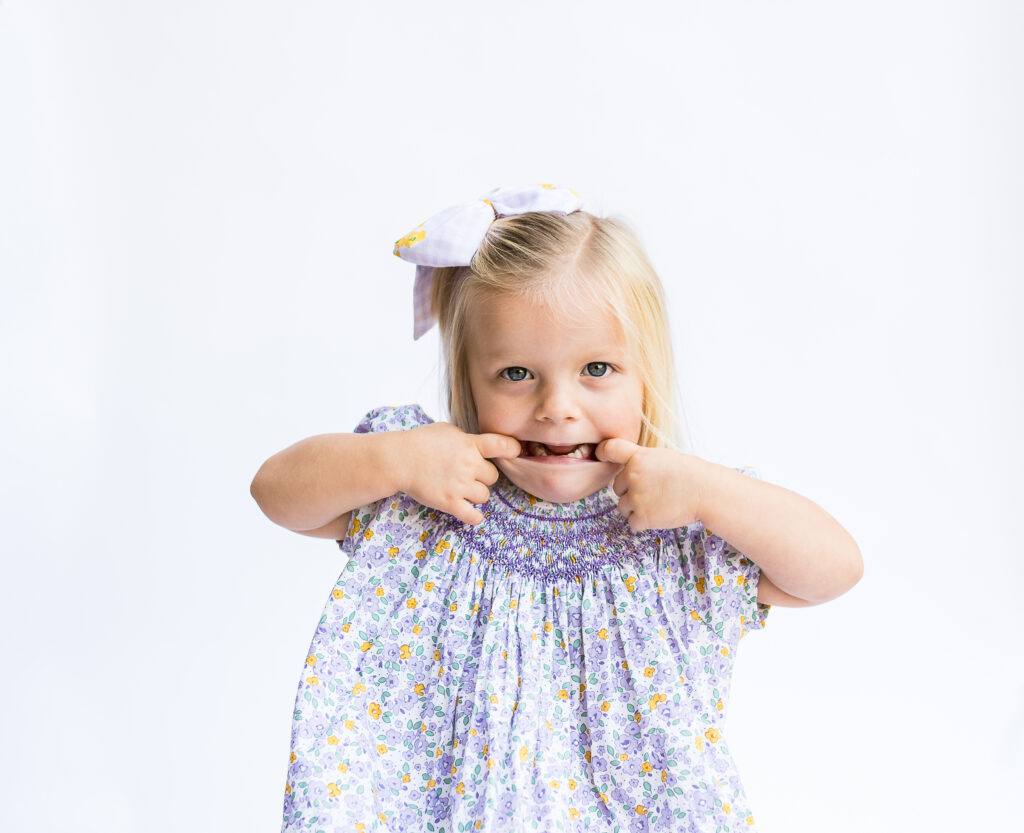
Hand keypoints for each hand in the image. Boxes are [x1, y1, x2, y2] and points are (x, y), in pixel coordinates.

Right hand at [395, 422, 520, 524]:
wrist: (399, 459)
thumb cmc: (420, 441)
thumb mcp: (447, 430)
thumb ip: (467, 439)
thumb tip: (478, 445)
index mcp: (470, 444)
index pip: (503, 446)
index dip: (513, 450)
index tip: (514, 452)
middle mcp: (469, 465)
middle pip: (493, 476)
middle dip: (483, 477)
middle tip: (468, 475)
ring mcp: (460, 485)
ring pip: (484, 496)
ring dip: (476, 494)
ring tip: (462, 490)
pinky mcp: (450, 503)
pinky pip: (473, 516)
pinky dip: (474, 517)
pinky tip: (471, 513)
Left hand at [594, 438, 703, 531]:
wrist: (707, 492)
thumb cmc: (691, 474)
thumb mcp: (663, 458)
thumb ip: (642, 462)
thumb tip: (629, 473)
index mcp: (638, 457)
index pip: (610, 449)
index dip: (602, 452)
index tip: (600, 455)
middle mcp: (633, 475)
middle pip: (617, 487)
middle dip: (630, 491)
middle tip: (653, 492)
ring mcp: (636, 497)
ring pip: (623, 507)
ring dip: (636, 509)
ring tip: (659, 504)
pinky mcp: (642, 516)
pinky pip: (632, 523)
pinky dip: (643, 522)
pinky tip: (659, 515)